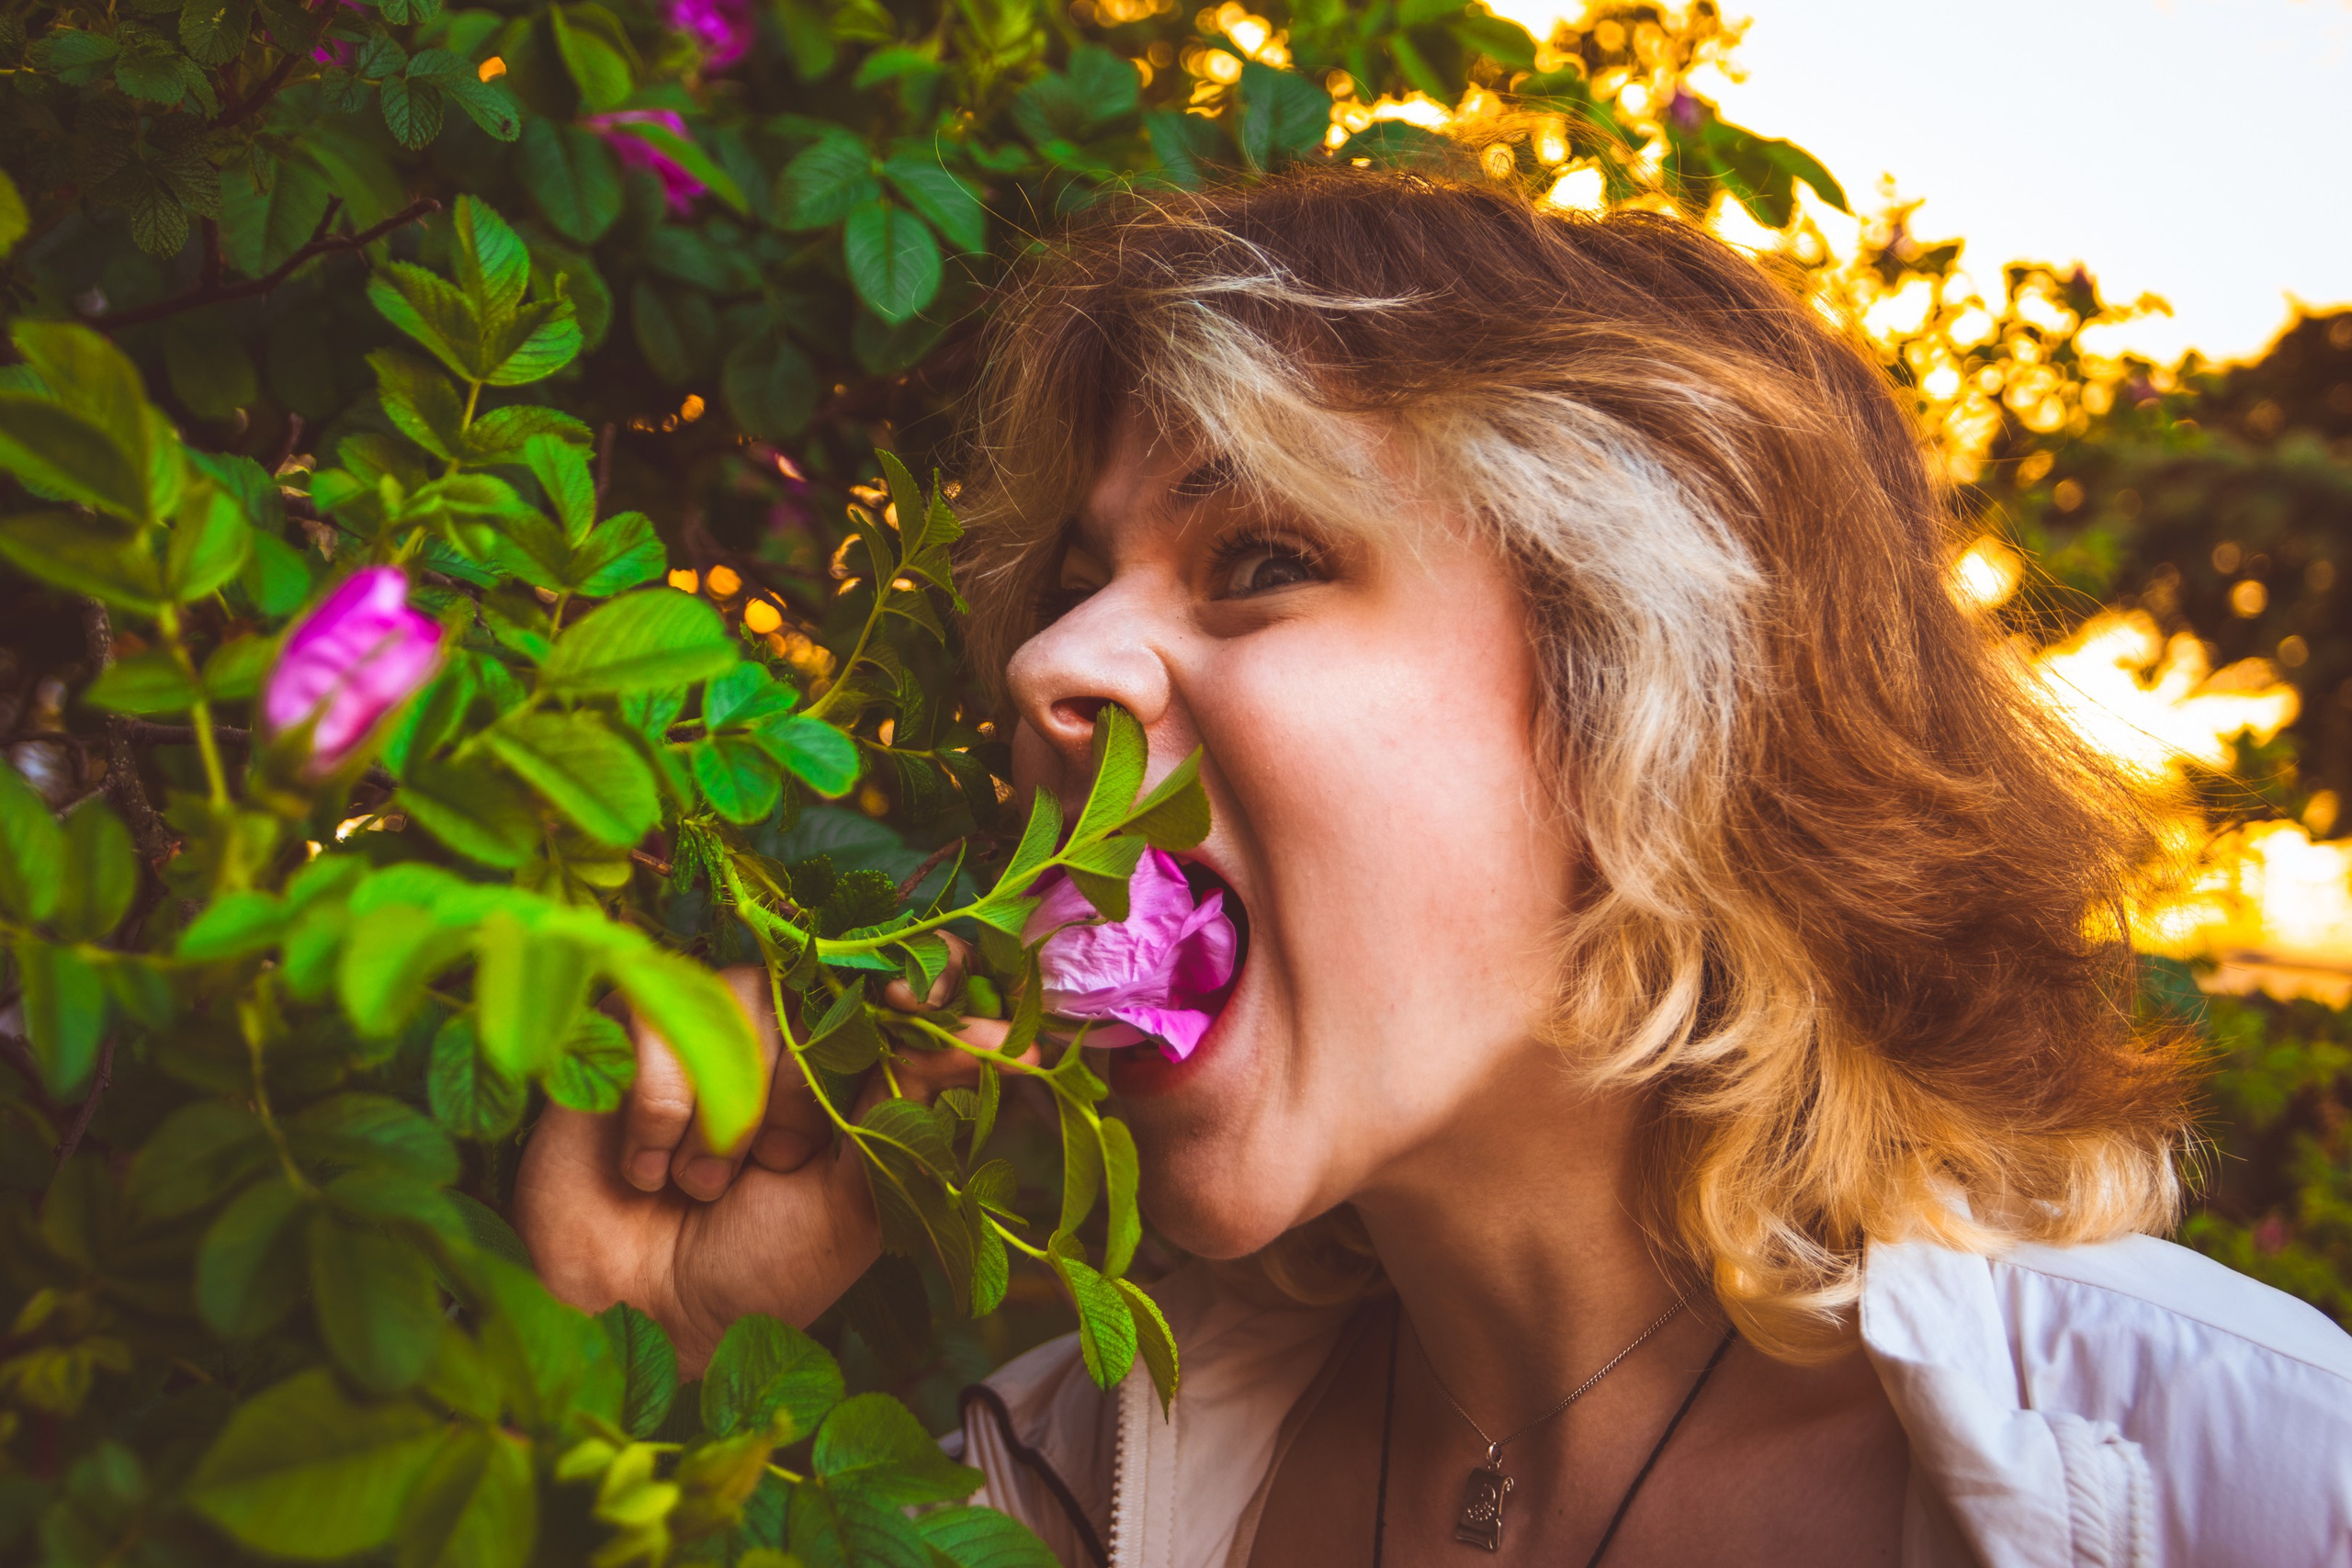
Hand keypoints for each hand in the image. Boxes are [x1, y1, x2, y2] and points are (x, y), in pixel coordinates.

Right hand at [512, 952, 1009, 1372]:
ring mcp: (705, 1023)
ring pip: (747, 1003)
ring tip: (707, 1183)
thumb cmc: (756, 1269)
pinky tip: (648, 1172)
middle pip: (820, 991)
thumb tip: (1015, 1048)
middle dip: (805, 1096)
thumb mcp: (855, 1200)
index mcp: (850, 1067)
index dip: (921, 974)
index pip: (905, 979)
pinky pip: (666, 1027)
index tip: (923, 999)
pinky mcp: (629, 1029)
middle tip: (777, 1168)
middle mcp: (784, 1031)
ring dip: (732, 1117)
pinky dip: (663, 1116)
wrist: (641, 1318)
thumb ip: (914, 1109)